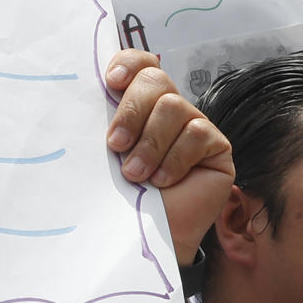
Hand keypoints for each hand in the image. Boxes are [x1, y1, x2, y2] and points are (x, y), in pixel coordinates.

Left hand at [103, 50, 234, 263]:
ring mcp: (194, 125)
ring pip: (174, 106)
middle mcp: (167, 109)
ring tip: (136, 175)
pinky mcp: (216, 147)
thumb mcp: (105, 155)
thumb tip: (86, 89)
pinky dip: (175, 159)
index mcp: (138, 104)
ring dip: (150, 144)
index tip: (110, 82)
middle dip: (131, 111)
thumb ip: (105, 121)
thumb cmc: (117, 198)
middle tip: (115, 146)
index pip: (140, 63)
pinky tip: (164, 182)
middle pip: (155, 78)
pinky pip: (197, 133)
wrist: (141, 238)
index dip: (128, 63)